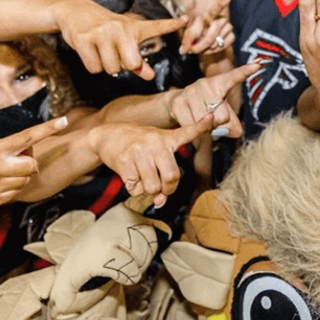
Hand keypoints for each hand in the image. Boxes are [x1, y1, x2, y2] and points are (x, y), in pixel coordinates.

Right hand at [0, 117, 68, 212]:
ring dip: (18, 177)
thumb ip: (3, 151)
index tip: (63, 121)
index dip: (47, 129)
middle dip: (28, 164)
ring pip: (24, 181)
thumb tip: (25, 152)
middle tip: (15, 162)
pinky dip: (10, 189)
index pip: (26, 137)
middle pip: (31, 165)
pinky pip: (14, 194)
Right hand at [55, 0, 187, 78]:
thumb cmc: (106, 31)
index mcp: (134, 27)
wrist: (75, 12)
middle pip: (131, 64)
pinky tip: (90, 51)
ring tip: (102, 50)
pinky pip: (94, 68)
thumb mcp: (124, 41)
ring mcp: (102, 32)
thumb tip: (150, 77)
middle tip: (116, 55)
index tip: (187, 19)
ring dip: (106, 66)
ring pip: (111, 69)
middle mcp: (120, 28)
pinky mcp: (84, 39)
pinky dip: (93, 66)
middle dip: (124, 67)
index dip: (172, 24)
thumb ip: (138, 61)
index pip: (156, 26)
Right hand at [88, 117, 217, 206]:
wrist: (108, 136)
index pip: (187, 132)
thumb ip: (163, 176)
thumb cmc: (138, 146)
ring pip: (152, 186)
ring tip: (144, 180)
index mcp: (166, 138)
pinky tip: (131, 178)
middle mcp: (155, 143)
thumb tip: (160, 202)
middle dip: (168, 189)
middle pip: (171, 176)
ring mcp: (139, 151)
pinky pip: (135, 188)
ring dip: (149, 190)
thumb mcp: (154, 150)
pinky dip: (135, 189)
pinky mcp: (123, 161)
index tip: (211, 117)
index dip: (201, 125)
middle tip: (162, 188)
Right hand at [167, 60, 261, 134]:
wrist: (177, 103)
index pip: (235, 77)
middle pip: (222, 116)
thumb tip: (234, 132)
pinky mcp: (178, 103)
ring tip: (202, 120)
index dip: (246, 71)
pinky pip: (193, 127)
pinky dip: (196, 131)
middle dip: (220, 124)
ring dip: (206, 129)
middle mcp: (205, 84)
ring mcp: (190, 92)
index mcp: (221, 83)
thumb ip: (233, 126)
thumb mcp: (224, 114)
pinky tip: (192, 122)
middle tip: (214, 119)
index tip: (258, 63)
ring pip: (207, 124)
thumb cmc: (207, 108)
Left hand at [180, 0, 233, 55]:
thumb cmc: (194, 35)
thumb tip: (184, 50)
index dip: (222, 4)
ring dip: (206, 48)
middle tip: (192, 50)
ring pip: (217, 41)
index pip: (215, 9)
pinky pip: (223, 45)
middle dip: (202, 44)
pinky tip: (209, 49)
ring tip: (200, 48)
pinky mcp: (231, 36)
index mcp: (208, 15)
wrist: (204, 42)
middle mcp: (220, 19)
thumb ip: (186, 40)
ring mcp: (227, 27)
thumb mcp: (187, 34)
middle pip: (213, 31)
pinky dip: (214, 50)